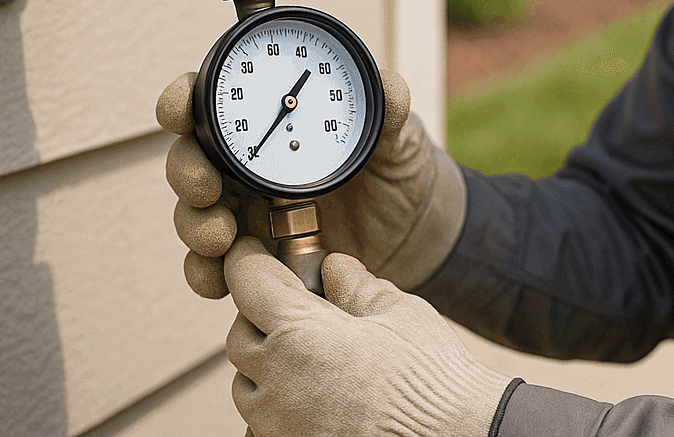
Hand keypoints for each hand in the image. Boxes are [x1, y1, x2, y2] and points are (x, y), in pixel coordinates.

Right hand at [157, 69, 466, 298]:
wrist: (416, 231)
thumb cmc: (398, 168)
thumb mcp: (399, 138)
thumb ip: (391, 111)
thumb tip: (390, 84)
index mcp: (272, 122)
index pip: (211, 102)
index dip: (182, 101)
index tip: (178, 111)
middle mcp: (247, 165)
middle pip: (191, 160)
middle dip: (186, 172)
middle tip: (205, 186)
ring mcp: (247, 214)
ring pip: (195, 216)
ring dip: (194, 225)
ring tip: (219, 236)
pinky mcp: (255, 259)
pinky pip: (215, 270)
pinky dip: (206, 276)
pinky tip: (217, 280)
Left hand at [224, 239, 508, 436]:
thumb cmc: (432, 378)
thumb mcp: (399, 313)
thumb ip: (356, 287)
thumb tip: (334, 268)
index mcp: (299, 334)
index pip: (248, 284)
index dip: (249, 262)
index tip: (254, 254)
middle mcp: (277, 383)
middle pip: (241, 336)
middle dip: (263, 315)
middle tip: (299, 307)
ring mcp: (278, 426)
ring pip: (248, 386)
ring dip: (268, 365)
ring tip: (312, 358)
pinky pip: (264, 425)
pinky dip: (279, 408)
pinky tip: (317, 400)